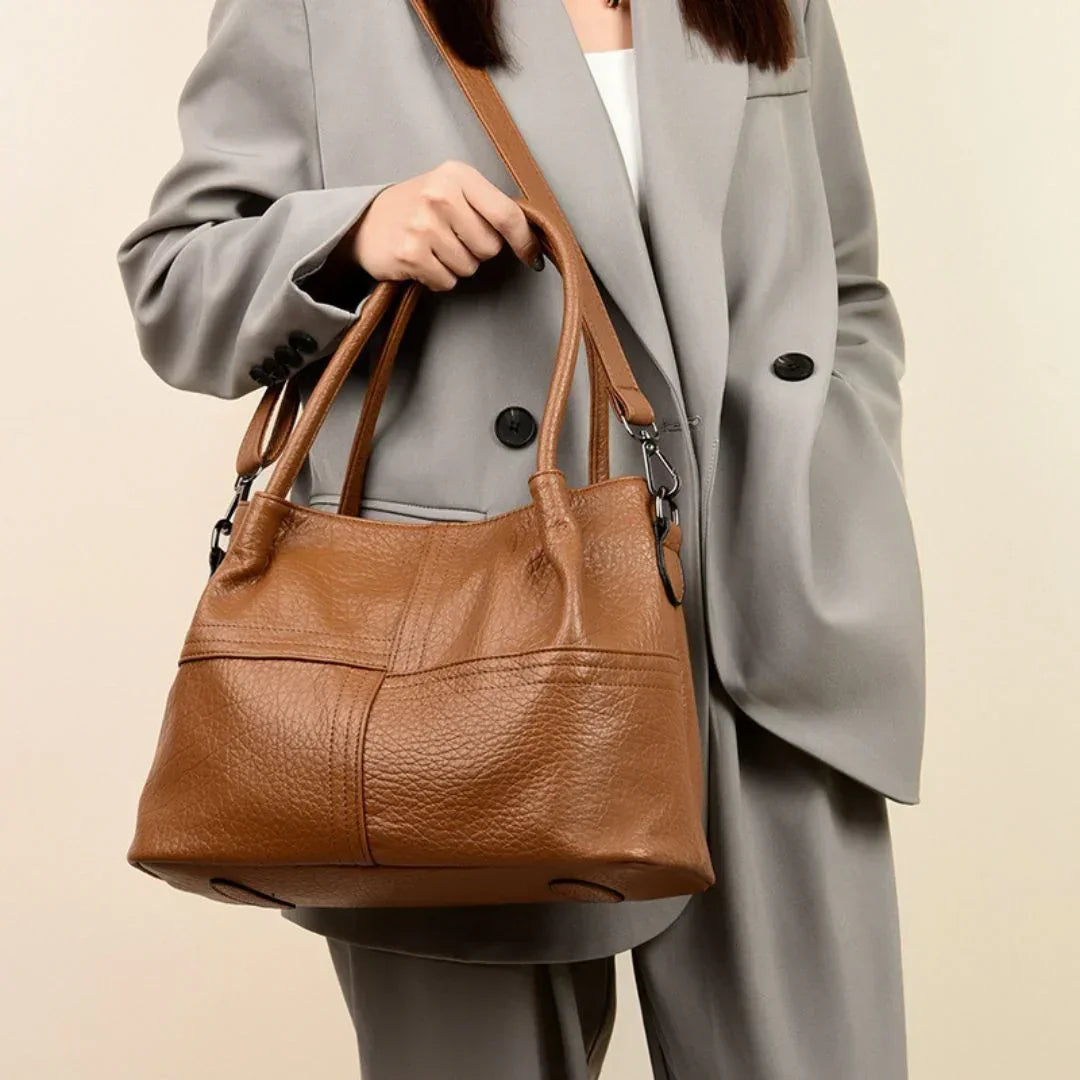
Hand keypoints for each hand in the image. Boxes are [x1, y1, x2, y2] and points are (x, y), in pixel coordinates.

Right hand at [347, 161, 541, 290]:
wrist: (365, 222)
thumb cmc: (417, 208)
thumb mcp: (452, 190)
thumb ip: (487, 206)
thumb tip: (529, 235)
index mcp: (456, 175)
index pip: (507, 214)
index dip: (525, 241)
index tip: (532, 257)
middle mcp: (439, 195)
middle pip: (490, 247)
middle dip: (477, 250)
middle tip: (453, 238)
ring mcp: (422, 225)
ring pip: (469, 267)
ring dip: (456, 265)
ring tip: (435, 248)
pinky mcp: (410, 254)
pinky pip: (447, 281)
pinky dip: (438, 278)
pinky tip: (424, 261)